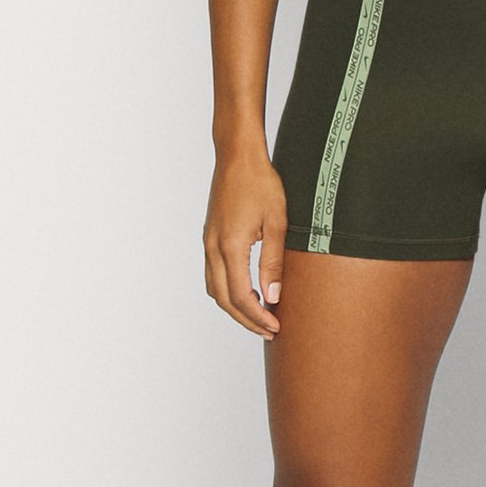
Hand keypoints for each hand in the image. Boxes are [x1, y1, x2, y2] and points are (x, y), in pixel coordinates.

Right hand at [202, 148, 289, 340]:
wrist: (237, 156)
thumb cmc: (261, 183)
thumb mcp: (277, 223)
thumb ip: (273, 261)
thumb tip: (273, 296)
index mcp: (230, 246)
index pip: (241, 296)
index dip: (257, 317)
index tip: (275, 327)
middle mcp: (213, 247)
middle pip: (223, 299)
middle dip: (246, 319)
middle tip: (269, 330)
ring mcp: (208, 242)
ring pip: (214, 289)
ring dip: (234, 307)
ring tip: (259, 314)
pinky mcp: (209, 236)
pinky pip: (212, 274)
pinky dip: (227, 290)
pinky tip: (247, 289)